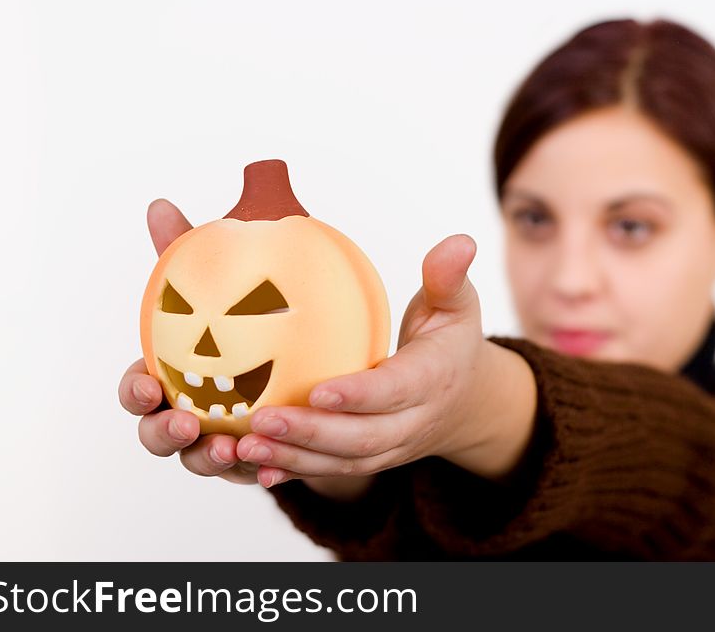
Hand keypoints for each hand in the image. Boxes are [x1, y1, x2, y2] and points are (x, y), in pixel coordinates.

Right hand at [118, 200, 256, 484]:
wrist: (291, 361)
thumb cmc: (238, 324)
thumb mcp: (216, 288)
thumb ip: (187, 255)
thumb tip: (160, 206)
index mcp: (167, 378)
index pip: (135, 390)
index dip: (134, 392)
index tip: (147, 382)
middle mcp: (185, 415)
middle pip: (157, 436)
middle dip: (164, 434)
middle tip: (188, 424)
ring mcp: (215, 443)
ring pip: (199, 461)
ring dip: (208, 460)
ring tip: (231, 449)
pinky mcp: (251, 460)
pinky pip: (248, 472)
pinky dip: (254, 470)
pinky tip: (269, 464)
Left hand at [236, 234, 537, 487]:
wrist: (467, 402)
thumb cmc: (451, 343)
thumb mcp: (457, 306)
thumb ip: (448, 278)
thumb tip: (458, 241)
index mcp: (433, 379)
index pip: (396, 391)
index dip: (359, 395)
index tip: (318, 391)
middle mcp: (414, 422)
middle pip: (363, 437)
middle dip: (313, 432)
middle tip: (262, 420)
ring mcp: (392, 448)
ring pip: (344, 461)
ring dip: (295, 456)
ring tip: (247, 447)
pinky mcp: (372, 459)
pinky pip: (334, 472)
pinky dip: (296, 472)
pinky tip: (256, 467)